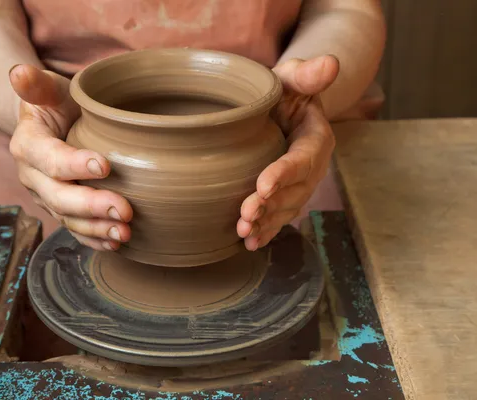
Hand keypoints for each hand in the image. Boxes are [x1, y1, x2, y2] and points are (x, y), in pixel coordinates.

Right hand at [9, 65, 132, 250]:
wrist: (52, 125)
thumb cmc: (56, 104)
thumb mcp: (49, 89)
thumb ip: (36, 84)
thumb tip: (19, 73)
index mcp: (27, 145)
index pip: (49, 158)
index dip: (74, 165)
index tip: (105, 166)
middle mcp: (32, 176)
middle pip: (59, 196)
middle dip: (91, 206)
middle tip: (125, 210)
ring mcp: (46, 196)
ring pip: (68, 218)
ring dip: (96, 228)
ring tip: (125, 232)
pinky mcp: (61, 209)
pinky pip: (75, 228)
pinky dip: (95, 238)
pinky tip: (117, 242)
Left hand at [237, 55, 338, 250]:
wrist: (281, 110)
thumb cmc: (284, 91)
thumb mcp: (292, 77)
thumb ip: (306, 74)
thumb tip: (329, 64)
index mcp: (316, 138)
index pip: (303, 158)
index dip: (285, 173)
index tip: (262, 185)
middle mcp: (312, 167)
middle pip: (294, 191)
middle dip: (271, 206)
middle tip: (246, 215)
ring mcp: (300, 185)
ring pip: (286, 209)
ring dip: (266, 223)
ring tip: (244, 233)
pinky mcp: (286, 195)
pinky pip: (279, 217)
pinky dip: (266, 231)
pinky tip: (249, 243)